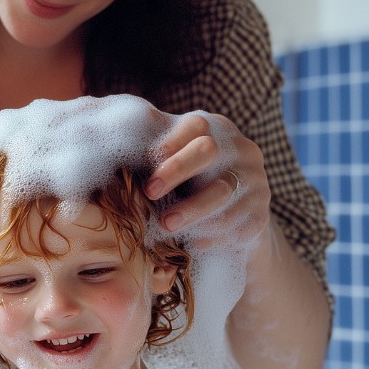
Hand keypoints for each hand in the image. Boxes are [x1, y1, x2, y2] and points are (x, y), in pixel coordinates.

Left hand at [144, 112, 270, 251]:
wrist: (236, 218)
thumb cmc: (191, 182)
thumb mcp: (176, 159)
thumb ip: (152, 144)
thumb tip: (109, 128)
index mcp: (218, 131)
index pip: (197, 126)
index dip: (170, 142)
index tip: (147, 161)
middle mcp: (242, 151)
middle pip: (209, 151)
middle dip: (176, 171)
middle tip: (150, 192)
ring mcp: (255, 183)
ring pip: (221, 193)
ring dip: (190, 210)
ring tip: (165, 225)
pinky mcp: (259, 216)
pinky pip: (234, 225)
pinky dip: (208, 234)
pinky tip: (191, 242)